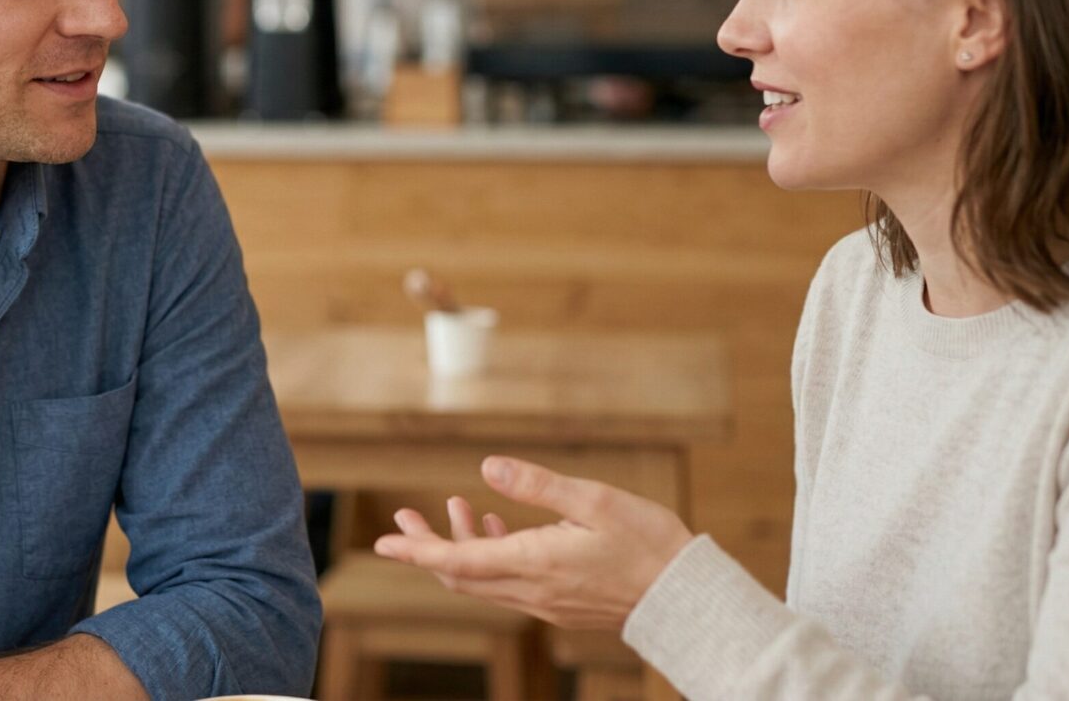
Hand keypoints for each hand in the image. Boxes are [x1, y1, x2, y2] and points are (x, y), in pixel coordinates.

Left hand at [372, 456, 695, 631]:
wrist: (686, 597)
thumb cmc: (647, 544)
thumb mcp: (594, 501)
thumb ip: (537, 485)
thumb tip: (487, 467)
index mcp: (534, 563)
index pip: (458, 560)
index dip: (416, 549)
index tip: (382, 541)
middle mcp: (532, 590)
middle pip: (461, 573)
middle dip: (427, 545)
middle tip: (403, 516)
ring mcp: (546, 601)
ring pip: (484, 578)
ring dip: (461, 546)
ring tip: (452, 508)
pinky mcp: (560, 602)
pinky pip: (509, 583)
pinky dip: (492, 555)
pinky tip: (496, 526)